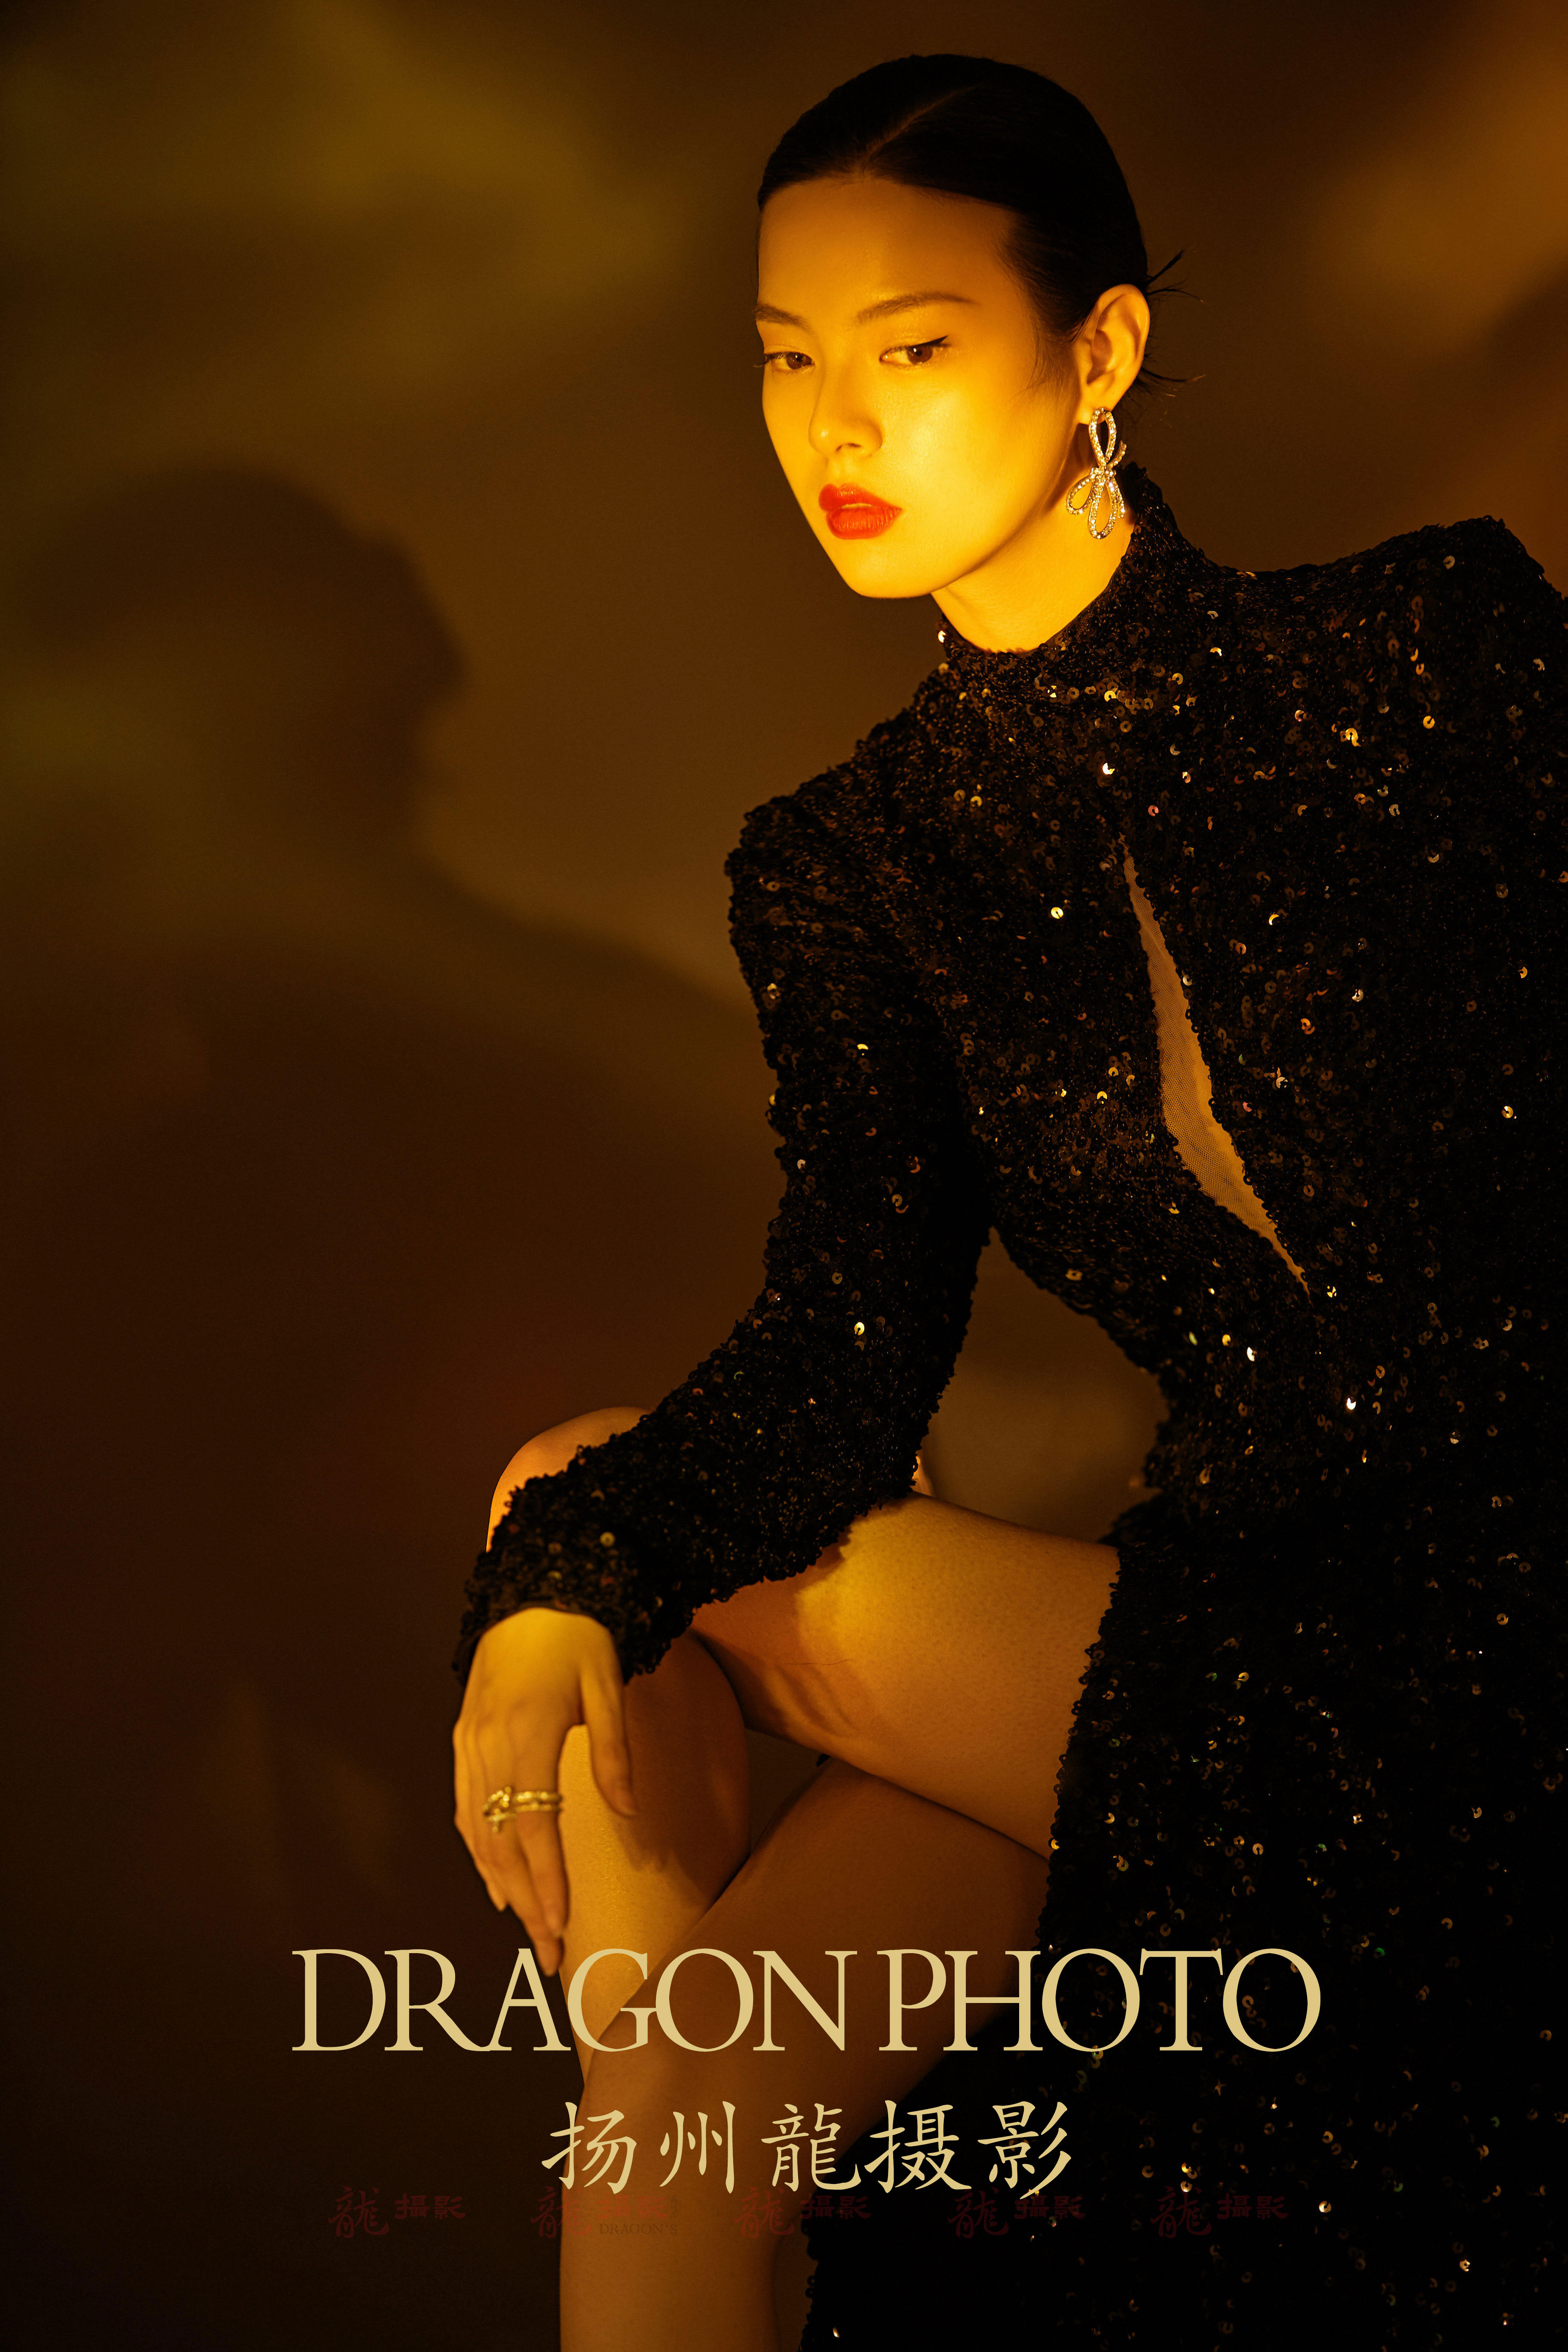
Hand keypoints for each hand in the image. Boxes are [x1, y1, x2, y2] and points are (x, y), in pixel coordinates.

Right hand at [452, 1606, 635, 1974]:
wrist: (533, 1586)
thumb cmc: (578, 1633)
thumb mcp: (607, 1684)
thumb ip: (612, 1752)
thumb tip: (627, 1813)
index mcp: (526, 1734)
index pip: (533, 1829)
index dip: (546, 1883)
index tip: (561, 1927)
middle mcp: (488, 1744)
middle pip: (501, 1842)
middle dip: (526, 1902)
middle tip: (551, 1952)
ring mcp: (469, 1741)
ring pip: (477, 1830)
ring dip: (500, 1883)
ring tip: (528, 1926)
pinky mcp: (463, 1735)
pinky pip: (465, 1804)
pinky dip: (478, 1846)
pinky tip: (493, 1875)